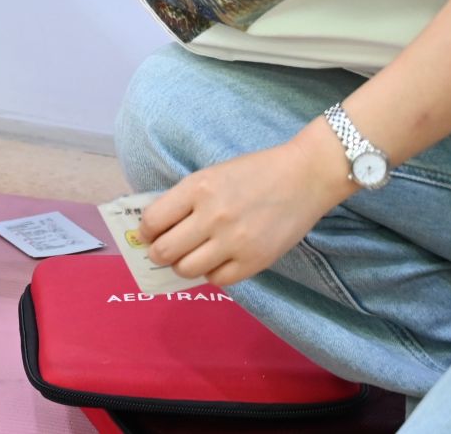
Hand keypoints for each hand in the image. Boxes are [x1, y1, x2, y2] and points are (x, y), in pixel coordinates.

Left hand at [139, 136, 352, 286]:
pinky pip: (218, 279)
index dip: (146, 232)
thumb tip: (157, 226)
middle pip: (165, 250)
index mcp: (196, 189)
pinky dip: (211, 274)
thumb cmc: (254, 172)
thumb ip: (185, 199)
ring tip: (189, 258)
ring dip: (182, 266)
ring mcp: (234, 241)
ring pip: (187, 269)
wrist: (304, 177)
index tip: (148, 234)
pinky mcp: (255, 261)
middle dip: (158, 254)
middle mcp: (211, 216)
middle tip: (163, 252)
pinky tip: (216, 262)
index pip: (153, 221)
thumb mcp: (210, 175)